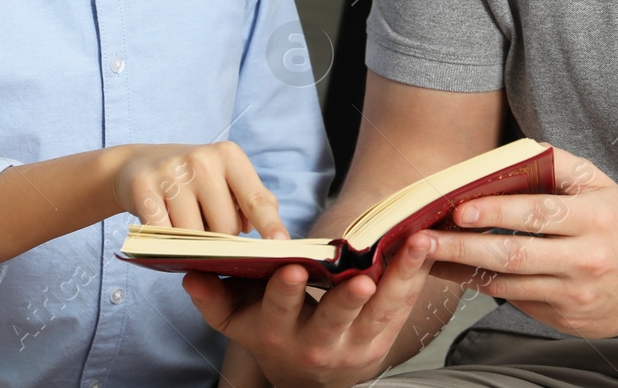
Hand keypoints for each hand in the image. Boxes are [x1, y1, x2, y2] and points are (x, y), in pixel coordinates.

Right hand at [112, 142, 286, 238]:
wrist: (138, 164)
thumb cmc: (193, 178)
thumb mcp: (225, 178)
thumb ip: (252, 201)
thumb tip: (265, 230)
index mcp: (229, 156)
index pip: (255, 198)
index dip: (269, 224)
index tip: (281, 243)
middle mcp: (202, 160)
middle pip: (225, 227)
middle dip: (220, 239)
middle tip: (206, 224)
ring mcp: (171, 172)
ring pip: (194, 235)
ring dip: (191, 241)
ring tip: (182, 221)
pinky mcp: (143, 187)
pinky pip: (163, 234)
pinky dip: (165, 240)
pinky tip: (162, 224)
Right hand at [184, 232, 437, 387]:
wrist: (310, 378)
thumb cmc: (272, 332)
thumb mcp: (239, 320)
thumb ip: (214, 298)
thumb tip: (191, 273)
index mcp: (278, 333)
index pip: (279, 311)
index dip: (285, 291)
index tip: (291, 267)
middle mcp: (318, 343)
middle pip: (334, 318)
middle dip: (346, 298)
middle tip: (359, 277)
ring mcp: (356, 343)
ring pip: (382, 310)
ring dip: (402, 275)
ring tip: (418, 243)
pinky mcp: (384, 338)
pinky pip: (404, 304)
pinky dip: (417, 274)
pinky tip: (426, 245)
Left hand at [424, 147, 617, 337]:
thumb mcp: (600, 184)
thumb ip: (557, 165)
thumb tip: (508, 155)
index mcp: (595, 218)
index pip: (538, 213)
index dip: (495, 212)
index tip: (459, 208)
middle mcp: (587, 259)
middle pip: (515, 254)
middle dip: (463, 246)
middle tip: (425, 238)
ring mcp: (574, 295)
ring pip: (508, 283)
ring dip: (462, 269)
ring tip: (427, 255)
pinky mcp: (564, 319)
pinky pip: (515, 299)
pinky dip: (482, 285)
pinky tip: (455, 271)